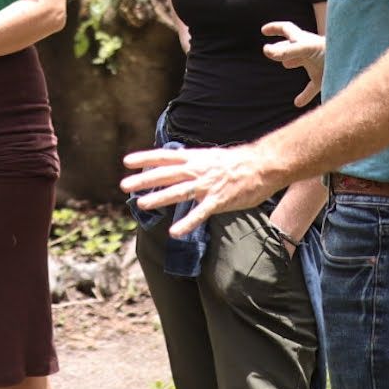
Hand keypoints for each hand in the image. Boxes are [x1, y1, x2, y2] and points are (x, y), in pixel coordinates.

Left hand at [122, 145, 288, 238]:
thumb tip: (179, 165)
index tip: (126, 162)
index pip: (164, 156)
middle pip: (165, 174)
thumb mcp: (211, 156)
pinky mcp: (219, 201)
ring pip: (178, 192)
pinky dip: (187, 223)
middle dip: (143, 180)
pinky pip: (200, 213)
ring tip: (142, 204)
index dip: (145, 158)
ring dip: (159, 198)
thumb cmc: (239, 162)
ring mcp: (207, 185)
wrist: (265, 165)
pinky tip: (175, 232)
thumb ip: (194, 163)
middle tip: (124, 186)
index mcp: (195, 158)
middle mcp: (197, 170)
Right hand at [261, 21, 325, 107]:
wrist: (354, 63)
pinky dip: (304, 95)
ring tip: (286, 65)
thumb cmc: (331, 52)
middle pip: (291, 45)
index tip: (263, 31)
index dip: (274, 28)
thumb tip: (266, 50)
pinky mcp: (324, 77)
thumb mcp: (305, 49)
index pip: (286, 29)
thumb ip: (286, 51)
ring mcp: (317, 63)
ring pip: (302, 61)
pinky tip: (298, 103)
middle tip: (270, 50)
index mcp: (303, 40)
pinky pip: (312, 87)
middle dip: (281, 46)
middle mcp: (309, 50)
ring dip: (292, 61)